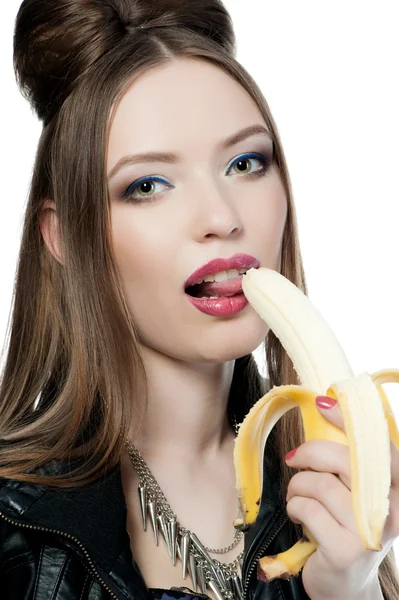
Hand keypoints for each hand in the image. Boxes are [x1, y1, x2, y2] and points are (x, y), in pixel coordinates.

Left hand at [284, 395, 398, 599]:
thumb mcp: (356, 495)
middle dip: (311, 453)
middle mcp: (391, 509)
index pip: (379, 445)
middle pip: (345, 460)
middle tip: (295, 459)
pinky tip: (297, 514)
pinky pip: (308, 509)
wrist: (344, 586)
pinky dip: (294, 506)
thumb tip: (324, 413)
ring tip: (296, 495)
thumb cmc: (345, 529)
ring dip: (298, 486)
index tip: (324, 403)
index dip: (351, 420)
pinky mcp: (345, 549)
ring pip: (320, 484)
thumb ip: (350, 465)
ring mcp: (369, 531)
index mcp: (396, 489)